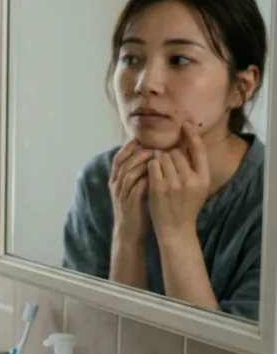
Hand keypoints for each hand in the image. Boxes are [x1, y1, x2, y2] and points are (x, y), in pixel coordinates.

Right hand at [110, 137, 153, 243]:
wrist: (128, 233)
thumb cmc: (133, 212)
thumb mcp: (129, 193)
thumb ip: (134, 178)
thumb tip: (146, 162)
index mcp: (114, 183)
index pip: (117, 160)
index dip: (126, 148)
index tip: (137, 139)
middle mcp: (116, 187)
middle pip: (123, 163)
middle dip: (136, 153)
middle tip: (150, 146)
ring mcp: (123, 195)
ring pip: (130, 173)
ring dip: (142, 163)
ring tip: (155, 157)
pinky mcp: (132, 203)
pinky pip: (138, 186)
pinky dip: (147, 178)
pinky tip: (157, 173)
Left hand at [148, 122, 209, 240]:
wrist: (176, 228)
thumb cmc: (186, 206)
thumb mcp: (198, 188)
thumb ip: (194, 168)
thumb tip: (185, 144)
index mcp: (203, 178)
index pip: (199, 151)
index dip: (192, 136)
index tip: (187, 124)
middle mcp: (191, 180)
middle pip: (175, 152)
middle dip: (169, 156)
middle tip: (169, 169)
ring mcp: (174, 183)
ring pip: (162, 157)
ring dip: (158, 161)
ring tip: (162, 175)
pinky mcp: (158, 187)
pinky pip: (152, 165)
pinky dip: (150, 167)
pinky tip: (153, 176)